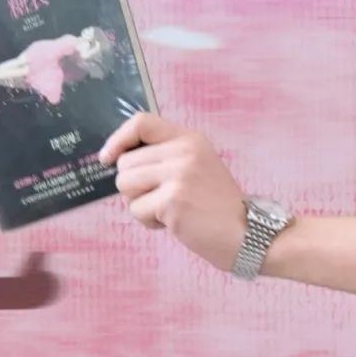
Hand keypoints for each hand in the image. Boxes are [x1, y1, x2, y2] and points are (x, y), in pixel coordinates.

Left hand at [98, 113, 246, 273]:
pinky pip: (136, 210)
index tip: (108, 158)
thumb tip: (117, 160)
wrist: (248, 233)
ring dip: (140, 204)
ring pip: (125, 186)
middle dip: (134, 186)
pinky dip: (150, 222)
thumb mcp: (197, 167)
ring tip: (169, 210)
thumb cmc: (218, 206)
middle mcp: (184, 151)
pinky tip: (175, 223)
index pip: (142, 122)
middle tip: (162, 198)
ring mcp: (178, 175)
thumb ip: (165, 157)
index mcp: (190, 139)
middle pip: (125, 163)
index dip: (119, 139)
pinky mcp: (172, 201)